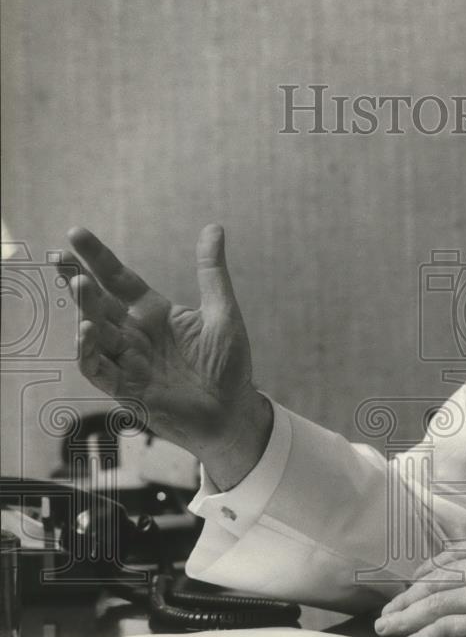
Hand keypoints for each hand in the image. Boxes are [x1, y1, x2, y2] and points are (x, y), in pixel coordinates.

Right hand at [59, 224, 270, 488]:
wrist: (234, 410)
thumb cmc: (228, 364)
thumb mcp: (222, 311)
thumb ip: (211, 271)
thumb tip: (214, 226)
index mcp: (154, 313)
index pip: (119, 279)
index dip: (98, 258)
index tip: (76, 232)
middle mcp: (135, 335)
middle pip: (99, 303)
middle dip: (77, 280)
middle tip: (59, 256)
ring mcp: (128, 362)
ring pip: (95, 333)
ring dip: (85, 310)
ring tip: (79, 285)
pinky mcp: (128, 390)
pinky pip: (100, 370)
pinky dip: (90, 352)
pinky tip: (87, 330)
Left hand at [375, 530, 465, 636]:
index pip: (451, 556)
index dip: (427, 572)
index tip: (415, 583)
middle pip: (436, 579)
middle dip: (409, 596)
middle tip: (389, 611)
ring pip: (434, 603)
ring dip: (406, 617)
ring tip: (386, 628)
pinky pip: (447, 628)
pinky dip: (424, 635)